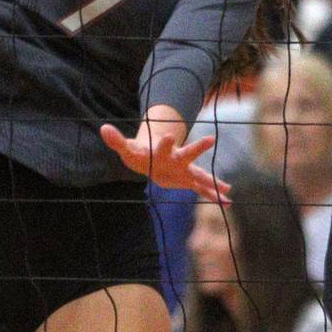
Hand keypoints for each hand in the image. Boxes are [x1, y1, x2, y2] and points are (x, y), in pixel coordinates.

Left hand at [99, 122, 230, 203]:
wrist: (153, 156)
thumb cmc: (139, 153)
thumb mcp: (127, 149)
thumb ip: (116, 140)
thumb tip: (103, 129)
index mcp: (161, 151)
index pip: (162, 146)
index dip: (165, 142)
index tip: (169, 135)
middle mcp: (176, 158)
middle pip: (187, 153)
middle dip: (197, 148)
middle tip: (210, 139)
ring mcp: (185, 169)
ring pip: (200, 174)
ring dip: (212, 180)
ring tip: (228, 187)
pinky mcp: (188, 180)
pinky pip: (203, 189)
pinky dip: (214, 195)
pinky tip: (227, 202)